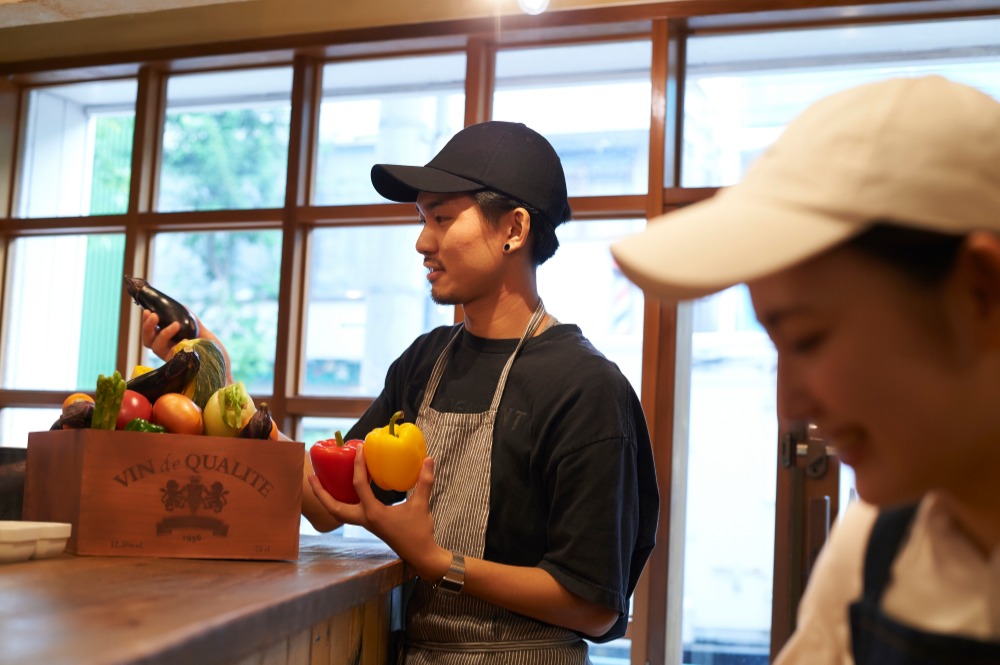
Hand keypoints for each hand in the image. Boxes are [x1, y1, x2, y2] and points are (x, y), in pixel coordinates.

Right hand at [141, 311, 233, 382]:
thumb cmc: (217, 357)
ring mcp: (173, 361)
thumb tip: (184, 307)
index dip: (147, 324)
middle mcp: (169, 353)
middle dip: (147, 327)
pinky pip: (169, 357)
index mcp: (173, 344)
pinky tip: (184, 338)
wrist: (226, 375)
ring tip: (174, 325)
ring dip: (162, 333)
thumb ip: (195, 324)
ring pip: (155, 347)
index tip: (149, 311)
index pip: (153, 334)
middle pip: (148, 341)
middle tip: (153, 315)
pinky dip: (174, 345)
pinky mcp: (178, 369)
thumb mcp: (207, 336)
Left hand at [307, 444, 449, 580]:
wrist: (420, 555)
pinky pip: (349, 512)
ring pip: (338, 512)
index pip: (359, 486)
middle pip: (334, 507)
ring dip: (327, 498)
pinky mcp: (370, 525)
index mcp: (374, 513)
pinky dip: (343, 501)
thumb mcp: (422, 505)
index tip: (358, 449)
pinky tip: (348, 490)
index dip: (358, 465)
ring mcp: (365, 523)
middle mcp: (365, 519)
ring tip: (320, 482)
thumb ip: (424, 482)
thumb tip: (429, 459)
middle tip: (311, 476)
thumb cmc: (419, 532)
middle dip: (321, 492)